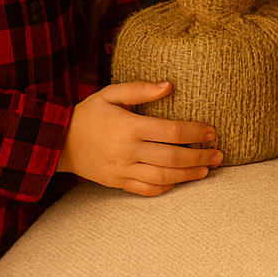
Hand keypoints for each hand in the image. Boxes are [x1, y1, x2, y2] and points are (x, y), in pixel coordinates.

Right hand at [56, 81, 222, 195]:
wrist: (58, 141)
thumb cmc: (88, 113)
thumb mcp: (110, 93)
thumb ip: (140, 89)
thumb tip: (169, 85)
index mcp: (130, 127)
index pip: (172, 131)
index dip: (195, 132)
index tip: (212, 132)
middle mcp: (128, 151)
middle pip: (172, 158)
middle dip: (199, 156)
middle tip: (219, 154)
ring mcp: (123, 171)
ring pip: (163, 178)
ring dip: (188, 175)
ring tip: (207, 169)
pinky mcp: (118, 183)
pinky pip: (146, 190)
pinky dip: (166, 188)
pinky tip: (180, 182)